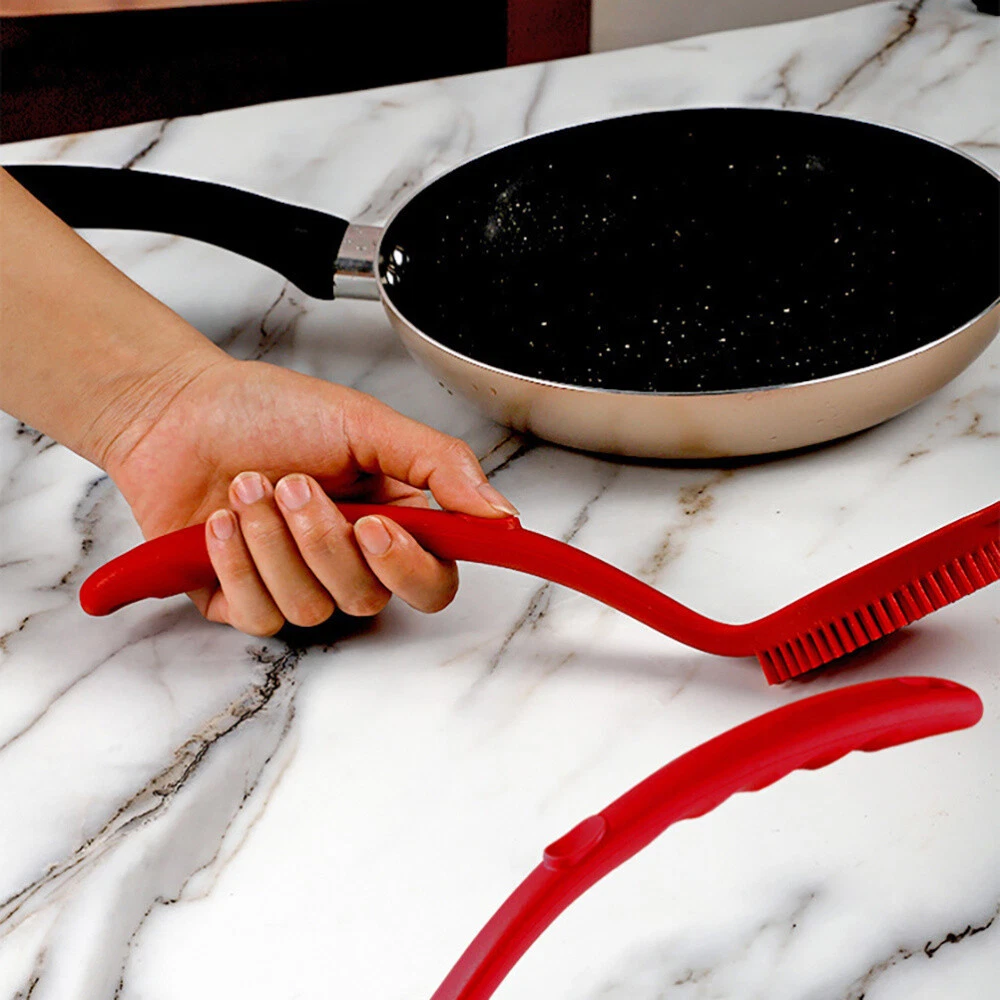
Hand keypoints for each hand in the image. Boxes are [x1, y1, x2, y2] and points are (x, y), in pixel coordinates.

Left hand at [103, 354, 517, 635]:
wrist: (177, 411)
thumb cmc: (269, 411)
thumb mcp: (367, 422)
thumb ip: (441, 465)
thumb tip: (499, 514)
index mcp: (390, 520)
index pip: (431, 581)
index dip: (410, 568)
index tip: (377, 526)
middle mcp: (347, 561)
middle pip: (369, 598)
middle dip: (325, 541)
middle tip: (295, 483)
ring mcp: (296, 585)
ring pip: (311, 607)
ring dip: (274, 542)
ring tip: (249, 487)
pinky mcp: (242, 602)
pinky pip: (258, 614)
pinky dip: (236, 562)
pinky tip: (219, 520)